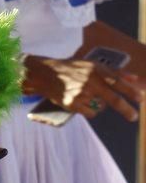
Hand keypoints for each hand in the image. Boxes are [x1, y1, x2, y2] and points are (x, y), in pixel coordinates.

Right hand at [25, 55, 144, 121]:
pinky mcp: (72, 104)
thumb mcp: (93, 65)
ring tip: (86, 95)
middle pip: (113, 99)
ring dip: (98, 104)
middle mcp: (89, 81)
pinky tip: (80, 101)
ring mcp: (80, 93)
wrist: (45, 74)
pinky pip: (89, 112)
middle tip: (133, 117)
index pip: (118, 82)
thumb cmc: (72, 69)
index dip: (131, 91)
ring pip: (100, 106)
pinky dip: (89, 110)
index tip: (141, 99)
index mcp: (96, 69)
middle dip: (126, 109)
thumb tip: (136, 78)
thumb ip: (116, 72)